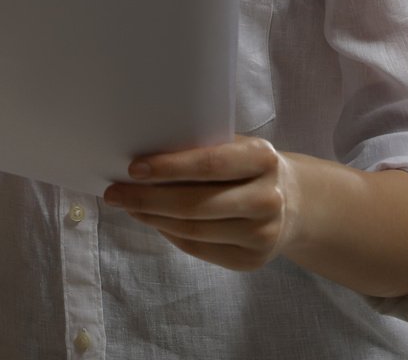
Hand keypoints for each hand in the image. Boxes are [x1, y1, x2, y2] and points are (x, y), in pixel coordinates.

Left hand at [103, 135, 302, 271]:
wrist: (293, 203)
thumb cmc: (248, 167)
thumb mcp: (236, 146)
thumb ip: (201, 148)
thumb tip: (142, 159)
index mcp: (263, 158)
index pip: (209, 164)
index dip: (169, 167)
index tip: (133, 168)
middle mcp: (267, 198)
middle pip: (195, 204)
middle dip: (148, 199)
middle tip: (115, 193)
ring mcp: (262, 233)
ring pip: (193, 230)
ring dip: (153, 218)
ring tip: (129, 206)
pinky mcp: (252, 260)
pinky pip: (199, 249)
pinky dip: (170, 234)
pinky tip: (154, 222)